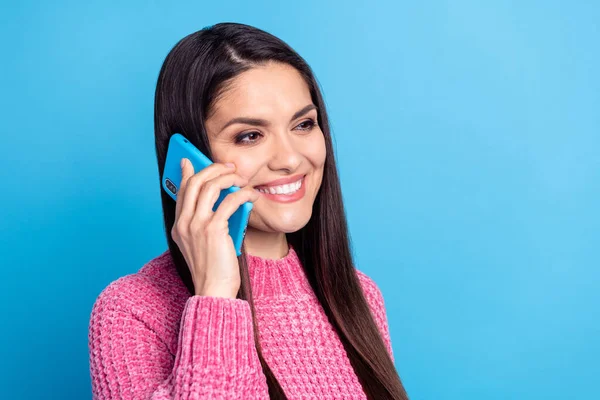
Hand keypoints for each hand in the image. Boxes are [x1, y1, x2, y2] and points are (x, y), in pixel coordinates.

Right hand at [171, 158, 259, 297]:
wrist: (213, 290)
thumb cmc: (213, 269)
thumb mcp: (202, 243)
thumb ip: (207, 222)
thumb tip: (224, 201)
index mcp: (179, 226)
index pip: (181, 191)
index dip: (187, 173)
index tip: (190, 161)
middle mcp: (184, 223)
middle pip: (195, 182)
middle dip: (213, 169)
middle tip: (229, 167)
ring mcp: (197, 225)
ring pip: (210, 186)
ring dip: (228, 177)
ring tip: (241, 178)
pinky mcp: (214, 229)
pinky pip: (230, 201)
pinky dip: (243, 193)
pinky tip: (251, 194)